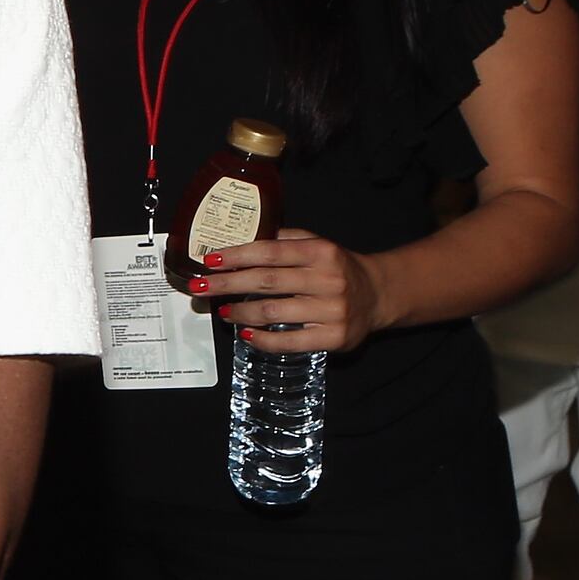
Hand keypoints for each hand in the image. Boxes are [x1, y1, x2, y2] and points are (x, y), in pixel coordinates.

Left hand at [192, 230, 383, 354]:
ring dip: (240, 313)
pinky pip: (289, 342)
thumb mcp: (318, 245)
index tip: (210, 260)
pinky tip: (246, 333)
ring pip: (273, 312)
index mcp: (322, 253)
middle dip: (226, 284)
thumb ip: (285, 240)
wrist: (378, 295)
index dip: (237, 256)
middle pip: (266, 281)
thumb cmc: (337, 268)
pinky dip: (262, 339)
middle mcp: (328, 280)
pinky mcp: (333, 337)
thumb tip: (241, 238)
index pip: (271, 251)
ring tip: (223, 311)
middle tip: (200, 287)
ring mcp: (331, 311)